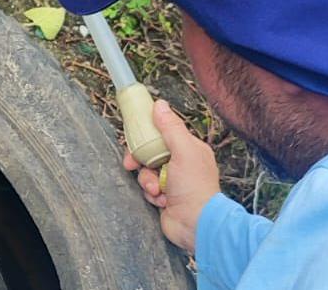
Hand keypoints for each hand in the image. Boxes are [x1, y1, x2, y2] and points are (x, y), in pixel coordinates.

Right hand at [123, 100, 219, 252]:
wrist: (196, 223)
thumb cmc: (195, 187)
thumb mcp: (183, 150)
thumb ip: (170, 128)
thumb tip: (159, 104)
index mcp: (190, 149)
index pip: (164, 134)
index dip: (147, 134)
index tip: (134, 135)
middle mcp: (182, 164)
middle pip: (150, 153)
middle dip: (141, 161)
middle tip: (131, 163)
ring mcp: (173, 182)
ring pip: (147, 172)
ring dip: (147, 181)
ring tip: (157, 190)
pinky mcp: (165, 197)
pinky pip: (148, 189)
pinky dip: (151, 194)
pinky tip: (162, 201)